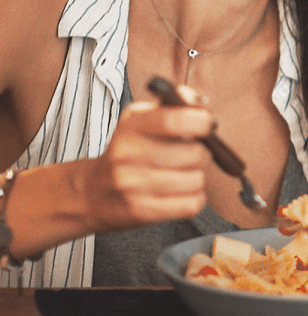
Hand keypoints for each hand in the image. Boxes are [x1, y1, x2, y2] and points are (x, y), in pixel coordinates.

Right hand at [83, 88, 214, 232]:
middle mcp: (127, 155)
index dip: (200, 121)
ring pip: (196, 180)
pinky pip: (191, 204)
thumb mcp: (143, 120)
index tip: (207, 124)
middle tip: (192, 154)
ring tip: (184, 174)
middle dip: (203, 153)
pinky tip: (181, 193)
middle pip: (193, 153)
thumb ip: (175, 105)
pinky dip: (194, 199)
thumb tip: (203, 104)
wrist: (92, 193)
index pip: (172, 120)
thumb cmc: (129, 151)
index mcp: (131, 126)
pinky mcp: (140, 211)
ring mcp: (132, 186)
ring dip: (197, 177)